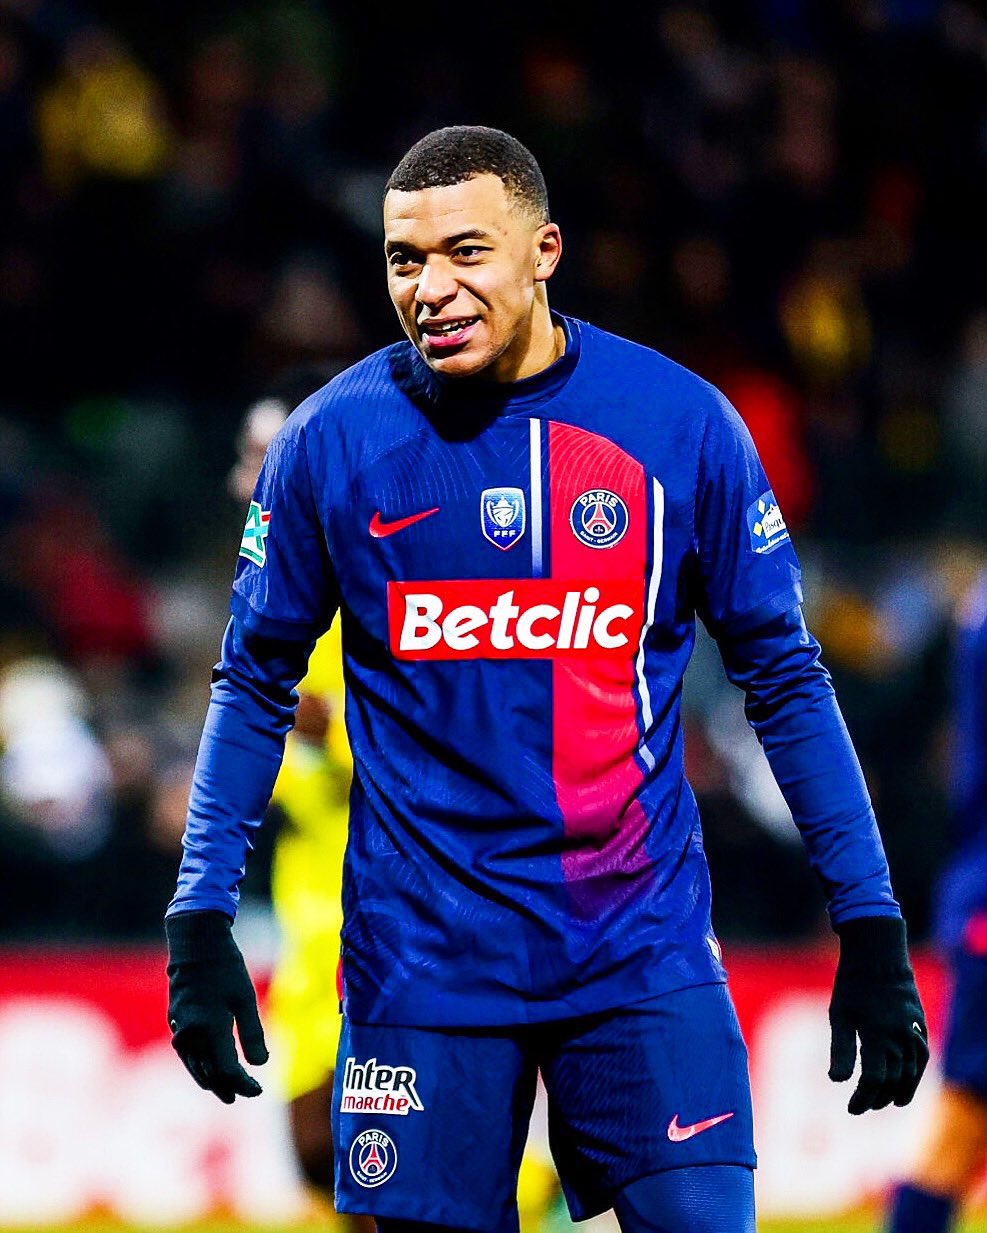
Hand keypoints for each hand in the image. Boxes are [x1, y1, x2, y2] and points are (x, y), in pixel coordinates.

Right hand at [165, 909, 268, 1103]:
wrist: (195, 945)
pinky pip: (188, 1056)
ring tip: (228, 1093)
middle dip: (228, 1086)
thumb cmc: (226, 969)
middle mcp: (190, 1035)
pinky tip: (210, 1070)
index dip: (243, 1084)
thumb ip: (252, 1033)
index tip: (259, 1090)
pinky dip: (200, 1067)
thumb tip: (260, 1065)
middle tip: (246, 1094)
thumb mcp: (245, 998)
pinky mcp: (176, 1024)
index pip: (227, 1070)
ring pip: (195, 1067)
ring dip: (212, 1081)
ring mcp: (179, 1031)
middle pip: (209, 1073)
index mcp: (209, 1029)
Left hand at [828, 915, 928, 1114]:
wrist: (879, 957)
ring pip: (911, 1073)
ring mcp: (914, 1033)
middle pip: (893, 1081)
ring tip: (888, 1102)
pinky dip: (915, 1075)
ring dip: (900, 1090)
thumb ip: (840, 1050)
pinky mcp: (920, 1026)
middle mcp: (900, 1039)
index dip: (863, 1099)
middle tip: (863, 1106)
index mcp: (878, 1038)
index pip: (873, 1081)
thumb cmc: (853, 986)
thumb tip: (837, 1081)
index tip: (852, 1109)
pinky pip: (922, 1059)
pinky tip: (907, 1080)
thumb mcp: (839, 1015)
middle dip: (878, 1097)